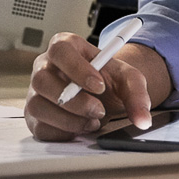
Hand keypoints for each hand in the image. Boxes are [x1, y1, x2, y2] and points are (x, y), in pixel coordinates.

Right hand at [24, 32, 171, 141]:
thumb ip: (137, 94)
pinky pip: (39, 127)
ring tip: (93, 121)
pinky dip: (62, 132)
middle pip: (42, 79)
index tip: (99, 86)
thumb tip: (143, 120)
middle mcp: (45, 66)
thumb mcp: (128, 79)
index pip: (60, 50)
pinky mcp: (35, 116)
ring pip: (38, 105)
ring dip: (68, 119)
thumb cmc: (109, 80)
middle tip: (99, 110)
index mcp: (65, 47)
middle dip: (74, 100)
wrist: (103, 96)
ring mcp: (36, 92)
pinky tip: (80, 128)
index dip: (77, 68)